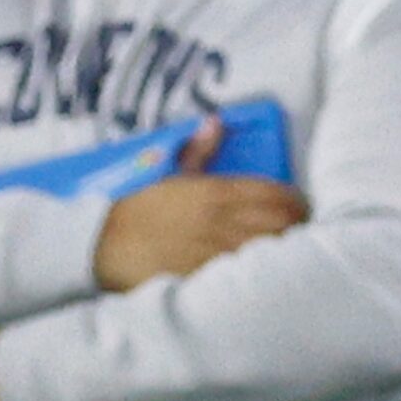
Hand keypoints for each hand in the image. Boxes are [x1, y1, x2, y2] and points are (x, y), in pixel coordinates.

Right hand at [92, 117, 307, 292]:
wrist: (101, 244)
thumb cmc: (138, 209)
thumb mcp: (169, 173)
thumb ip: (199, 150)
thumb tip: (216, 122)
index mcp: (218, 191)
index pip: (280, 195)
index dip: (298, 205)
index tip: (299, 211)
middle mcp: (222, 219)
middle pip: (284, 225)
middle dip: (297, 230)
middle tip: (299, 236)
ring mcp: (215, 250)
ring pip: (270, 251)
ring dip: (282, 253)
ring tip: (286, 257)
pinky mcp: (205, 278)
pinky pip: (245, 277)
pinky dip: (258, 276)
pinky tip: (259, 278)